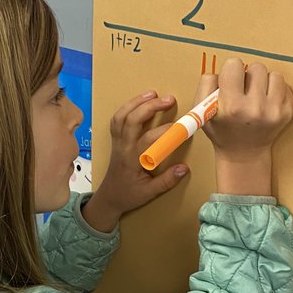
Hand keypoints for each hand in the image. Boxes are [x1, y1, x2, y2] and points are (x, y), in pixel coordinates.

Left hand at [82, 91, 190, 232]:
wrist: (108, 198)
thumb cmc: (129, 196)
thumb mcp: (149, 193)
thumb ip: (167, 181)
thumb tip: (184, 168)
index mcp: (132, 159)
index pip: (149, 139)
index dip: (167, 131)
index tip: (182, 127)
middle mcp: (123, 147)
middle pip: (132, 120)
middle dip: (150, 106)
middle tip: (169, 99)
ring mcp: (117, 142)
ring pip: (121, 115)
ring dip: (136, 102)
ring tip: (153, 94)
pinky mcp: (115, 140)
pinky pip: (117, 119)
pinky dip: (127, 107)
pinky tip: (139, 102)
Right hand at [199, 59, 292, 195]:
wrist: (243, 154)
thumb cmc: (221, 130)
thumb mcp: (201, 111)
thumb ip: (206, 85)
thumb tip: (223, 69)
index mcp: (232, 106)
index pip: (234, 65)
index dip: (230, 71)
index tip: (230, 82)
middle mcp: (255, 108)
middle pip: (256, 67)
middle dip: (248, 76)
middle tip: (243, 91)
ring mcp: (274, 111)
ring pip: (274, 74)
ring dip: (264, 82)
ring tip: (256, 95)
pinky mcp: (287, 113)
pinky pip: (285, 85)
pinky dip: (275, 90)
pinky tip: (266, 101)